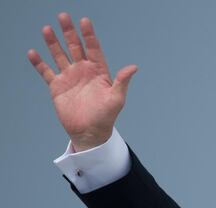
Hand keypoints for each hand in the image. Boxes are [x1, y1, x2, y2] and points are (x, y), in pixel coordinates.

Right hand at [27, 13, 137, 151]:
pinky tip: (33, 53)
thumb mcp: (117, 99)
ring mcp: (69, 77)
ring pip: (59, 55)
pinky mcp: (57, 87)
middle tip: (63, 16)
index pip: (93, 48)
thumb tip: (133, 67)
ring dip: (53, 43)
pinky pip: (46, 72)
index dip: (88, 35)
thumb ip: (122, 81)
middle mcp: (83, 71)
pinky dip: (39, 63)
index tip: (85, 21)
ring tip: (47, 29)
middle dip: (69, 32)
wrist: (90, 133)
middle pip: (75, 47)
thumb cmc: (106, 117)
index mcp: (98, 71)